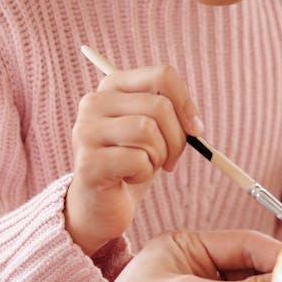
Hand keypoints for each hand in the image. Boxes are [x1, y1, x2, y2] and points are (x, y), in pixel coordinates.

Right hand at [65, 65, 203, 253]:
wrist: (99, 205)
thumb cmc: (130, 163)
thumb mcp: (153, 131)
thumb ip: (170, 114)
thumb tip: (195, 125)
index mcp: (112, 86)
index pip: (162, 75)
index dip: (186, 103)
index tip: (195, 129)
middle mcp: (94, 103)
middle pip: (159, 106)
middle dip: (176, 139)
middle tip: (170, 160)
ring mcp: (86, 131)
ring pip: (148, 131)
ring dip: (158, 157)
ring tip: (145, 167)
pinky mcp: (88, 162)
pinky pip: (137, 160)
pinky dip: (143, 174)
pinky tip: (128, 179)